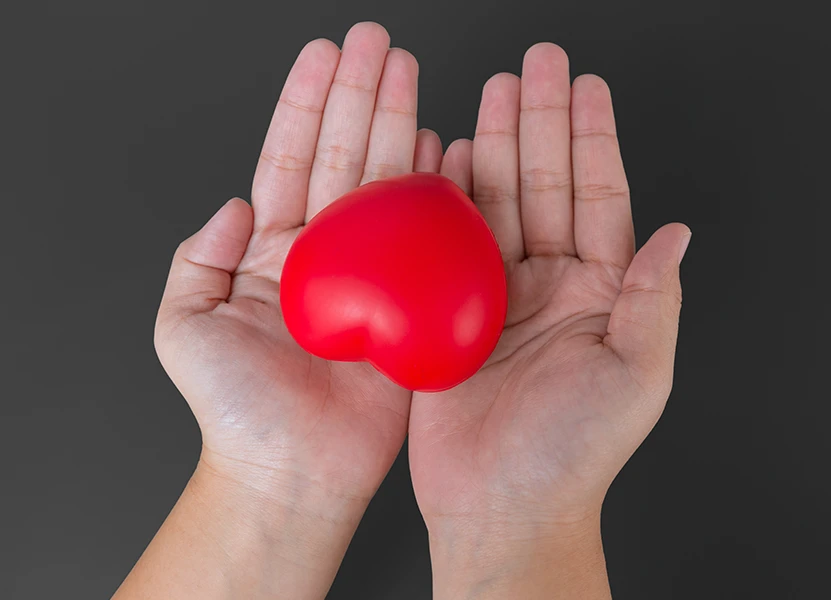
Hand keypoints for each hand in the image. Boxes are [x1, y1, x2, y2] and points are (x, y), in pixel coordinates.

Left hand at [130, 23, 443, 598]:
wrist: (291, 472)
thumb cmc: (235, 413)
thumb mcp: (185, 327)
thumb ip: (196, 259)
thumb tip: (230, 205)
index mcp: (274, 253)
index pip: (293, 158)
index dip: (307, 104)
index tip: (325, 53)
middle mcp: (328, 254)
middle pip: (346, 156)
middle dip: (361, 94)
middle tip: (378, 41)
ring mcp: (375, 276)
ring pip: (389, 185)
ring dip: (401, 125)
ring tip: (411, 72)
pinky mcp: (414, 305)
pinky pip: (431, 240)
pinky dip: (441, 192)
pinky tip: (449, 148)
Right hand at [408, 43, 690, 597]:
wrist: (501, 506)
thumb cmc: (573, 455)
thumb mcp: (637, 376)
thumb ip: (652, 300)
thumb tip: (678, 234)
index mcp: (597, 294)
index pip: (598, 199)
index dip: (593, 140)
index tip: (589, 87)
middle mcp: (549, 286)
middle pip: (545, 185)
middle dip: (542, 122)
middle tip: (538, 64)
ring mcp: (496, 296)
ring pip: (497, 203)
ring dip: (495, 145)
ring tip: (494, 91)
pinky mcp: (447, 314)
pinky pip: (447, 243)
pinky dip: (446, 197)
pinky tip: (447, 155)